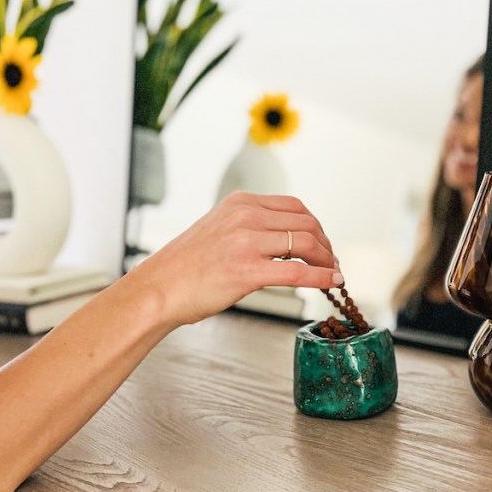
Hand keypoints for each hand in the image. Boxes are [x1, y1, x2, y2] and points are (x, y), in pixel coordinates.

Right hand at [124, 192, 341, 326]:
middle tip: (331, 261)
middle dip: (326, 244)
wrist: (158, 288)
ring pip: (306, 244)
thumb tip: (286, 240)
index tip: (323, 243)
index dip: (316, 226)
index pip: (294, 207)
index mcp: (240, 203)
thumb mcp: (219, 229)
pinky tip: (331, 283)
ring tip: (332, 272)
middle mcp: (245, 216)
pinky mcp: (247, 271)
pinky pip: (298, 271)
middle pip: (306, 223)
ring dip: (327, 260)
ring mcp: (247, 242)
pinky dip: (322, 277)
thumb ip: (250, 227)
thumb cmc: (186, 266)